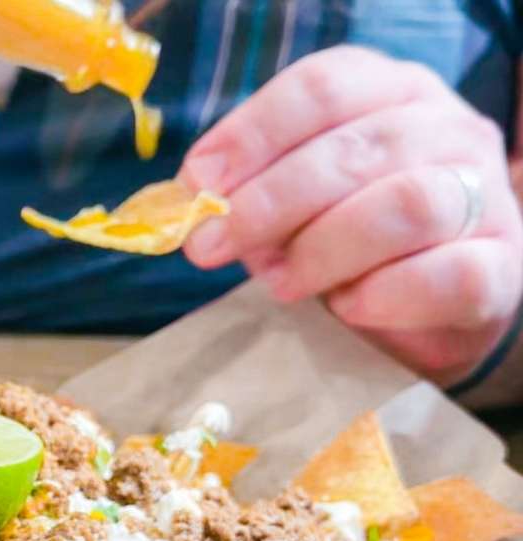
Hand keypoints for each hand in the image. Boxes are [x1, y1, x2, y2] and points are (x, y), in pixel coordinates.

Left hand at [180, 46, 522, 386]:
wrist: (429, 306)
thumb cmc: (348, 239)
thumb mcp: (295, 204)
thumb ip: (251, 193)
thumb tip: (194, 204)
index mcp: (390, 92)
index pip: (322, 87)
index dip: (250, 134)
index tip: (195, 183)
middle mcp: (447, 129)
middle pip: (355, 148)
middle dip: (268, 202)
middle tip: (211, 247)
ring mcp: (485, 196)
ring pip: (406, 205)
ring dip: (322, 249)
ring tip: (279, 283)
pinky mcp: (502, 268)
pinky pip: (450, 275)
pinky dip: (384, 294)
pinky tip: (347, 306)